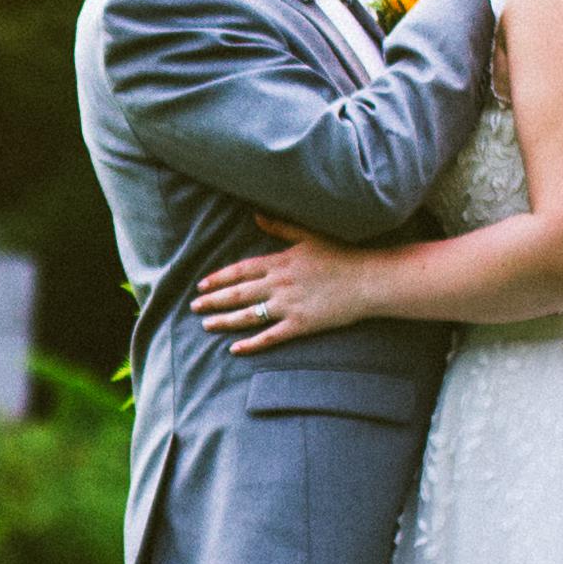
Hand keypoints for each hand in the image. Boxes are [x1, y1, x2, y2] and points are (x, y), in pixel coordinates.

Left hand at [192, 231, 381, 352]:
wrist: (368, 280)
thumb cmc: (341, 255)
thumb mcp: (308, 235)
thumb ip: (280, 227)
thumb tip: (256, 215)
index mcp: (279, 262)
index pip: (240, 271)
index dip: (218, 278)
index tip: (202, 285)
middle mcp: (278, 284)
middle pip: (238, 294)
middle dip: (213, 300)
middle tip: (194, 306)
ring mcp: (288, 305)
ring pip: (248, 315)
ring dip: (224, 321)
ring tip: (206, 325)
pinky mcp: (300, 325)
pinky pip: (270, 336)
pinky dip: (251, 344)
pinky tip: (234, 349)